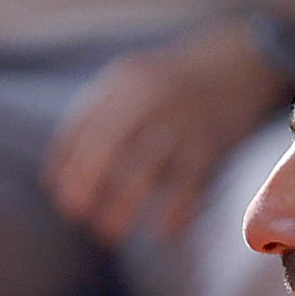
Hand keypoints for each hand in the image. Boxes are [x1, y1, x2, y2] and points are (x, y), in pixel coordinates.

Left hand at [44, 29, 276, 248]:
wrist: (242, 62)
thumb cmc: (174, 85)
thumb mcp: (132, 85)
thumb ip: (94, 120)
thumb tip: (53, 178)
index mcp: (123, 82)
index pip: (81, 126)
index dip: (65, 165)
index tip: (61, 197)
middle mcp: (150, 96)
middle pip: (106, 144)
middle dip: (86, 184)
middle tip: (78, 217)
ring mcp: (182, 118)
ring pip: (143, 167)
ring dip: (122, 205)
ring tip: (109, 234)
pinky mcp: (211, 140)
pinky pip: (188, 182)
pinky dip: (175, 211)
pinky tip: (165, 232)